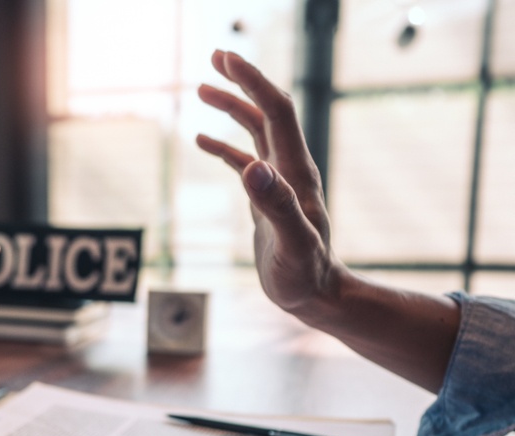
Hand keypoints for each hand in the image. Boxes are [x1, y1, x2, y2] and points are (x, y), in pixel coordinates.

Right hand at [195, 50, 341, 317]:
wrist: (316, 296)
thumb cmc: (305, 276)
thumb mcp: (291, 243)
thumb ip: (276, 205)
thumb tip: (251, 167)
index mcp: (295, 172)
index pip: (275, 111)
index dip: (252, 81)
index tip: (227, 59)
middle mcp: (289, 170)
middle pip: (266, 111)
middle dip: (242, 81)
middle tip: (216, 56)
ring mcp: (278, 183)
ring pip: (255, 132)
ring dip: (232, 107)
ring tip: (202, 89)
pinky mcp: (267, 199)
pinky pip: (244, 160)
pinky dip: (224, 145)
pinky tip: (202, 140)